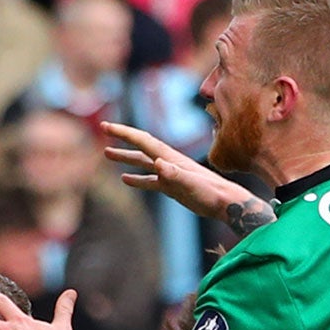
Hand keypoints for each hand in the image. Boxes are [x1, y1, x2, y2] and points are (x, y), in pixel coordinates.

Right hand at [101, 123, 248, 220]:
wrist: (225, 203)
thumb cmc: (210, 193)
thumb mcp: (191, 183)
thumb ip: (174, 174)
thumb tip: (157, 163)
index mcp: (169, 157)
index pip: (142, 140)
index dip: (124, 132)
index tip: (106, 126)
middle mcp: (168, 161)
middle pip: (140, 145)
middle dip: (122, 136)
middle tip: (104, 128)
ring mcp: (169, 174)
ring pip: (142, 162)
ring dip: (126, 156)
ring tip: (107, 153)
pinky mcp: (171, 186)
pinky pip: (149, 180)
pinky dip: (137, 178)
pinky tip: (125, 179)